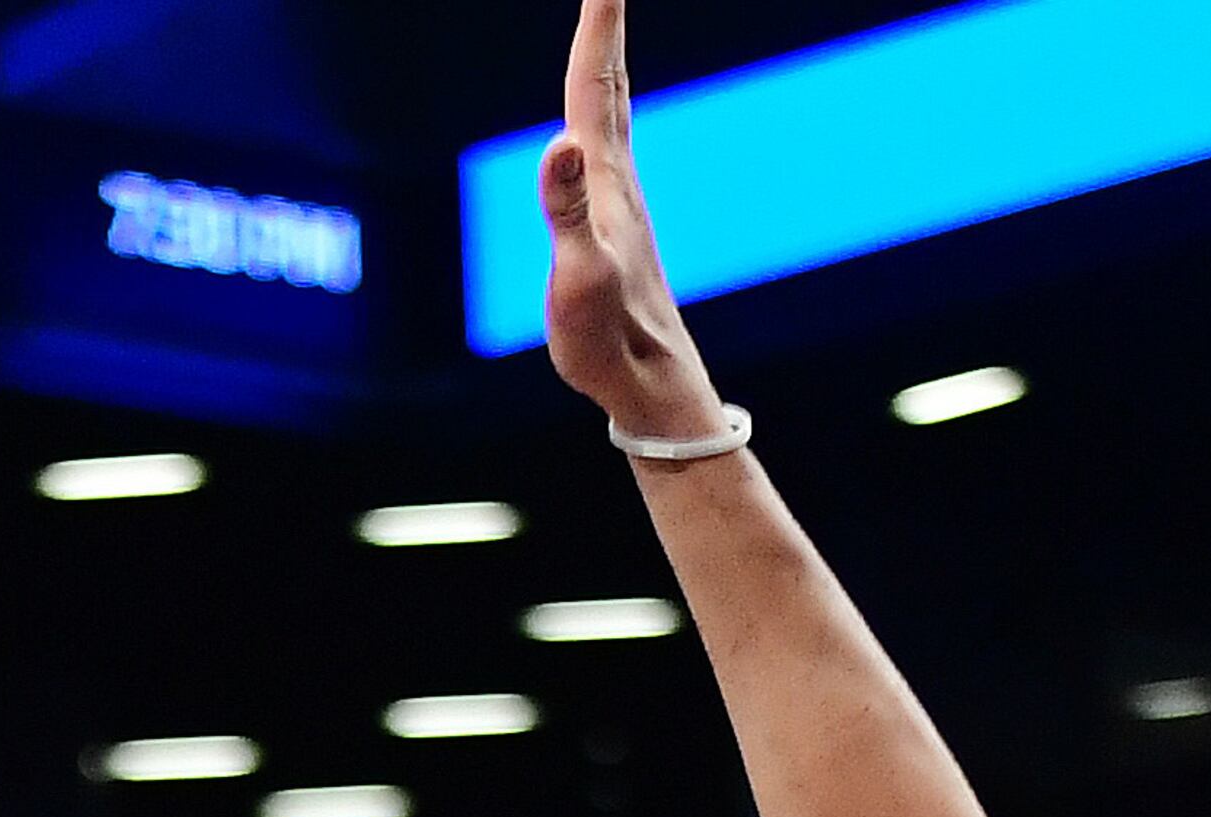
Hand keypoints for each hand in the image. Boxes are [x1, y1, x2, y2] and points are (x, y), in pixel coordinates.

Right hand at [543, 0, 731, 443]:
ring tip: (597, 33)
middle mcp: (616, 182)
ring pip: (609, 117)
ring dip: (601, 67)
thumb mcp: (579, 274)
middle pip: (607, 87)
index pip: (595, 87)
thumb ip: (568, 209)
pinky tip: (591, 129)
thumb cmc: (609, 340)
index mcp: (605, 182)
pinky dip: (594, 119)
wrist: (650, 387)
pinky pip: (600, 152)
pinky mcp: (613, 229)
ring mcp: (617, 205)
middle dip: (600, 30)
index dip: (597, 28)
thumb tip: (561, 143)